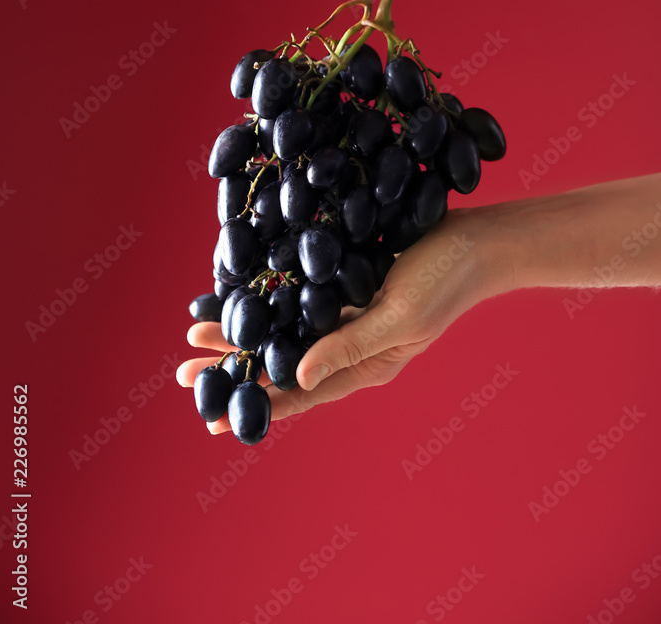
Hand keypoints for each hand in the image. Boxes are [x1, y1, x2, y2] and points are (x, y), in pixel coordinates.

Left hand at [176, 207, 514, 434]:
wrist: (476, 239)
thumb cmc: (445, 281)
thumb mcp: (399, 318)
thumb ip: (349, 347)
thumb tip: (297, 375)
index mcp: (366, 365)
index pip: (300, 392)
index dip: (256, 405)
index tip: (212, 421)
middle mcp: (351, 344)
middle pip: (281, 360)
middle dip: (234, 365)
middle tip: (184, 372)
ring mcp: (348, 313)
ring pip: (284, 328)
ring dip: (243, 330)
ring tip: (199, 333)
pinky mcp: (347, 284)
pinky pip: (298, 296)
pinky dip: (268, 297)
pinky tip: (243, 293)